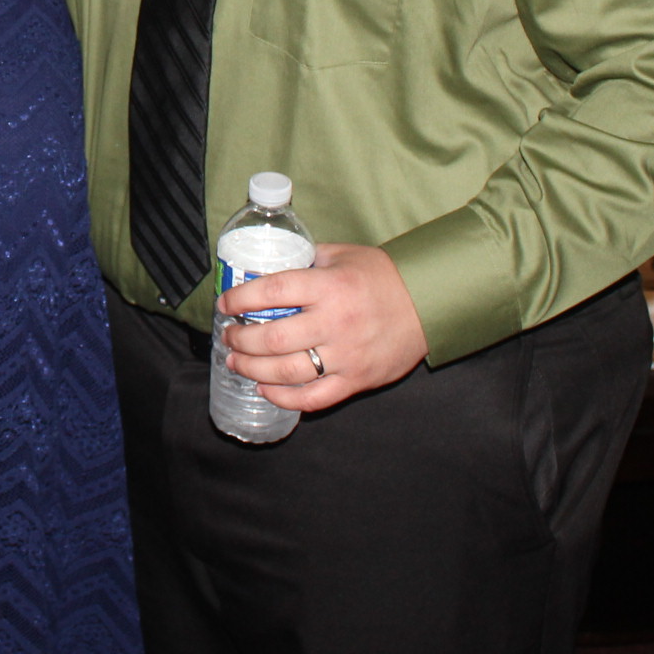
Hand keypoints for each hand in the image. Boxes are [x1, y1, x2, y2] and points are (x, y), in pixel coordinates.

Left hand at [216, 242, 428, 411]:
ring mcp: (346, 356)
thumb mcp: (342, 255)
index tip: (225, 303)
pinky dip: (285, 398)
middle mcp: (335, 322)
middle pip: (273, 338)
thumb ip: (307, 259)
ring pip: (287, 372)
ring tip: (237, 362)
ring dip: (254, 370)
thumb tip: (269, 265)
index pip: (272, 292)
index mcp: (329, 286)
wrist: (428, 303)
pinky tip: (267, 390)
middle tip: (229, 336)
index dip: (241, 298)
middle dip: (242, 339)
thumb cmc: (382, 276)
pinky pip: (314, 397)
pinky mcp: (356, 380)